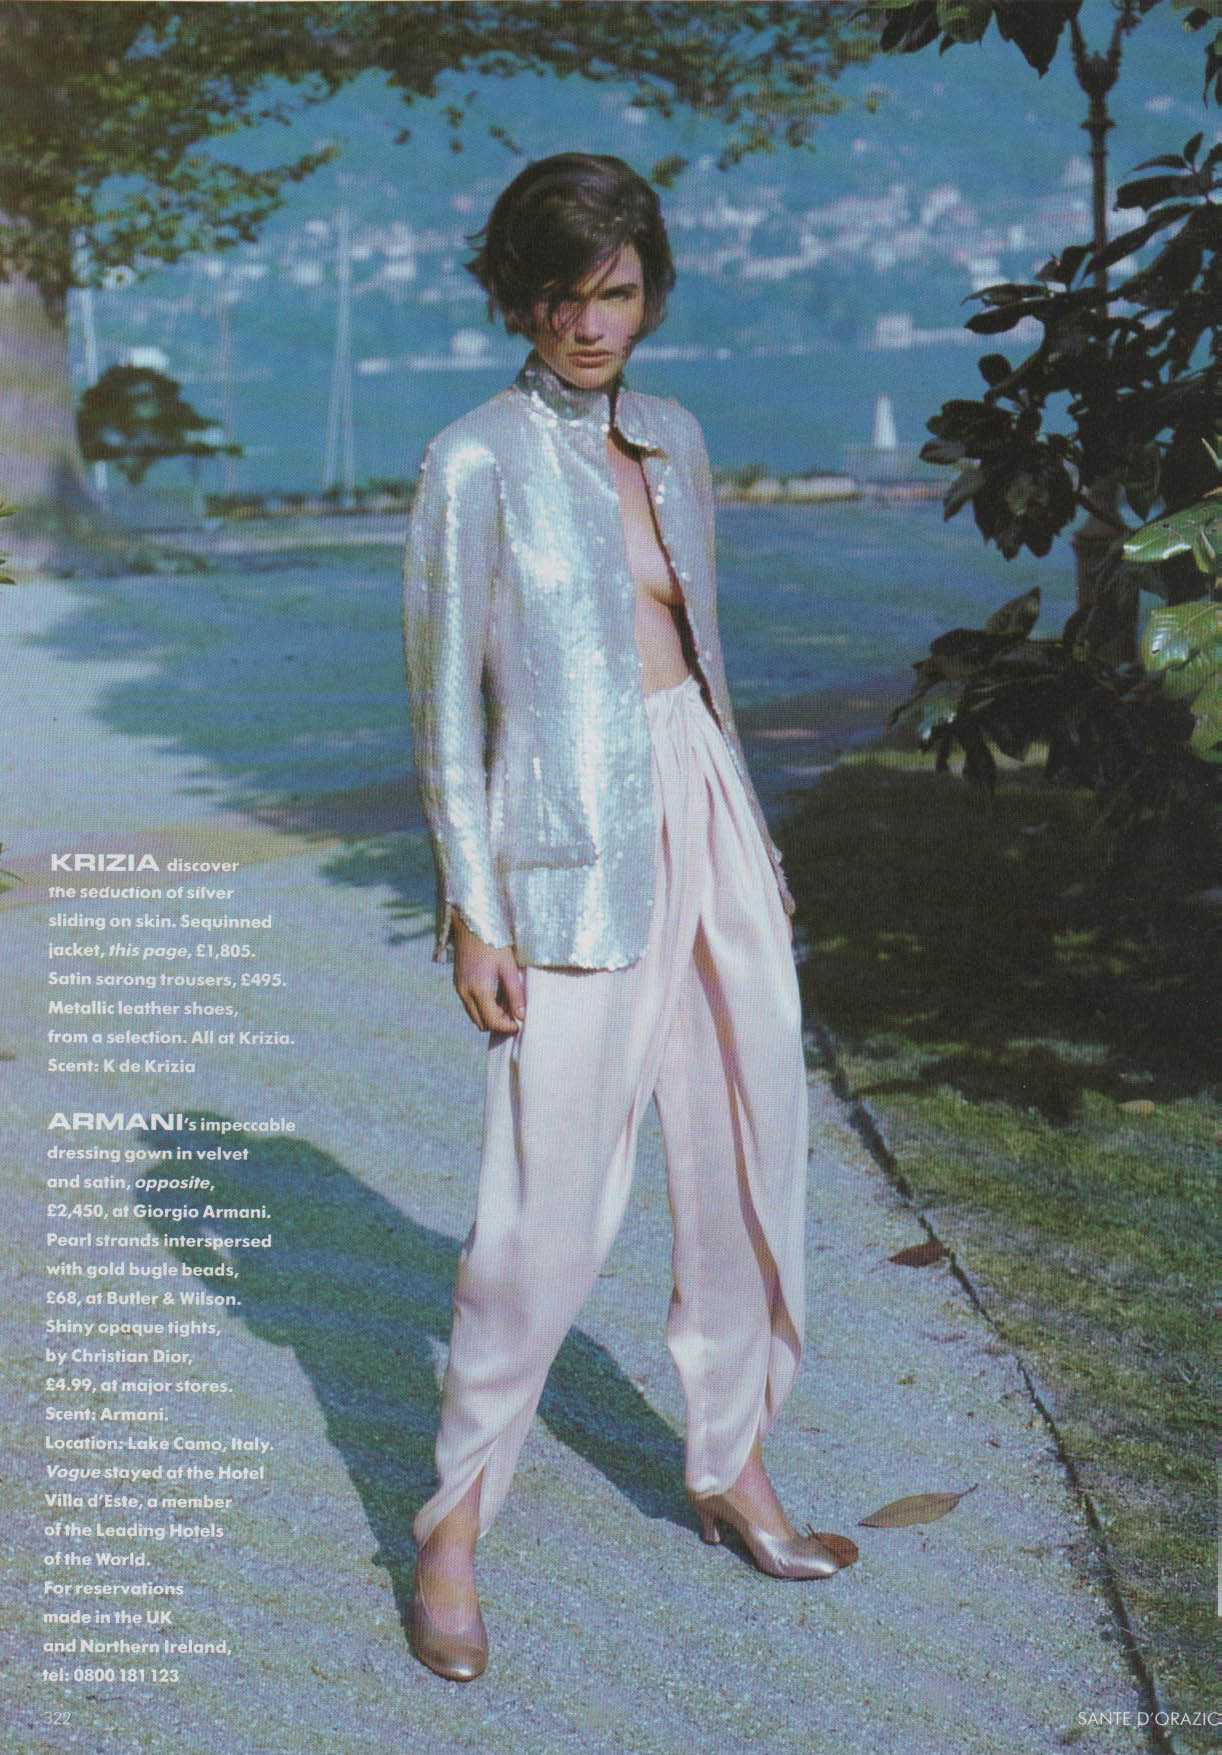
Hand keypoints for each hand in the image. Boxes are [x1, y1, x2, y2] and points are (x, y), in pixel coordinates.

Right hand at [452, 911, 525, 1032]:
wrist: (470, 923)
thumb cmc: (493, 942)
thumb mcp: (508, 966)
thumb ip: (515, 993)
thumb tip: (521, 1015)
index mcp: (479, 989)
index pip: (492, 1022)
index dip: (508, 1026)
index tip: (521, 1022)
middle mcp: (465, 993)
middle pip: (482, 1023)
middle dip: (499, 1023)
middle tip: (515, 1012)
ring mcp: (459, 988)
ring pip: (474, 1015)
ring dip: (490, 1015)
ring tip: (507, 1002)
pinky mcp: (458, 983)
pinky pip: (470, 1004)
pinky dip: (482, 1006)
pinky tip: (495, 992)